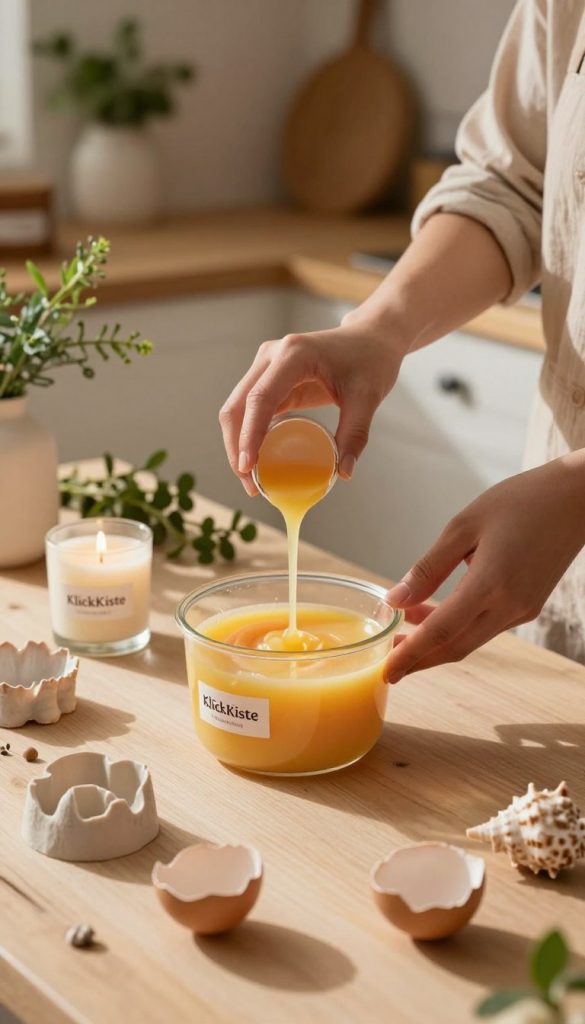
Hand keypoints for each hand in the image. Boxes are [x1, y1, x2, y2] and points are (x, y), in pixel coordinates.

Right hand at [219, 318, 405, 494]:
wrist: (371, 339)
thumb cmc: (371, 361)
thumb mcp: (368, 397)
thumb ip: (355, 434)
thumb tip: (344, 472)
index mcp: (294, 355)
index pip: (260, 397)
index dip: (249, 434)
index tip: (248, 467)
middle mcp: (272, 356)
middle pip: (238, 405)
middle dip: (237, 447)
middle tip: (251, 486)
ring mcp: (266, 366)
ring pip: (237, 409)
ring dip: (238, 445)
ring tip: (252, 481)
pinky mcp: (269, 378)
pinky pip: (250, 410)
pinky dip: (248, 436)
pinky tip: (258, 462)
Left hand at [384, 454, 584, 681]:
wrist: (577, 499)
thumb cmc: (521, 501)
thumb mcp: (464, 526)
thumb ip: (429, 567)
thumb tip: (396, 599)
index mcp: (492, 583)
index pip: (442, 631)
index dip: (410, 653)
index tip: (386, 670)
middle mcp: (510, 606)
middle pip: (456, 647)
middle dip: (419, 658)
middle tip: (386, 659)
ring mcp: (522, 610)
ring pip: (470, 639)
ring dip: (436, 639)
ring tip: (403, 625)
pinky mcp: (528, 606)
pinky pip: (485, 626)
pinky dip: (457, 626)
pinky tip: (434, 610)